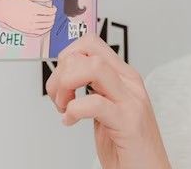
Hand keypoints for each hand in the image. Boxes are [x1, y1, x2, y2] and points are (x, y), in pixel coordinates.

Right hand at [0, 0, 56, 35]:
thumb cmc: (9, 0)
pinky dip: (44, 31)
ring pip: (44, 27)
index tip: (53, 8)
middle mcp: (31, 18)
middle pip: (48, 20)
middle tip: (53, 14)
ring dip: (50, 24)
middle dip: (53, 17)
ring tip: (51, 21)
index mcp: (33, 8)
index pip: (49, 12)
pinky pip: (37, 33)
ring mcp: (28, 25)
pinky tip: (45, 29)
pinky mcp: (24, 30)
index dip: (54, 10)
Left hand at [47, 34, 170, 168]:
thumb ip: (95, 92)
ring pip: (93, 67)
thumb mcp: (107, 111)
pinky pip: (94, 103)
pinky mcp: (128, 121)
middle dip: (62, 69)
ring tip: (64, 106)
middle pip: (89, 48)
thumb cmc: (128, 147)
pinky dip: (74, 111)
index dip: (67, 56)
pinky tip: (70, 121)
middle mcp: (128, 83)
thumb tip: (68, 79)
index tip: (60, 80)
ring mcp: (130, 100)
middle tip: (59, 96)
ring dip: (67, 85)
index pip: (91, 43)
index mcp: (123, 77)